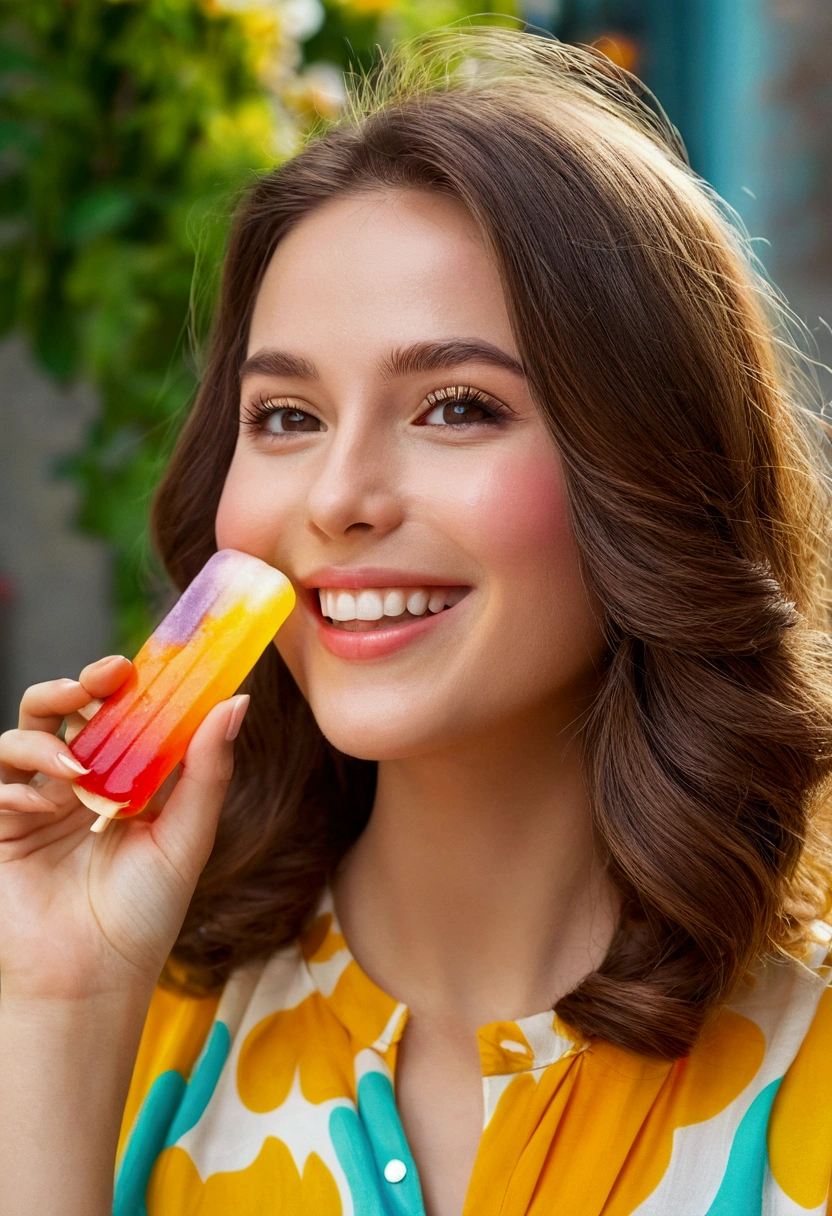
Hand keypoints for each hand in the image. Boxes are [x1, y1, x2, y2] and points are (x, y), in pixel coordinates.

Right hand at [0, 655, 247, 1002]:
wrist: (92, 980)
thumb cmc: (144, 915)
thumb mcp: (186, 836)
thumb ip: (207, 769)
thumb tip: (237, 700)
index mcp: (127, 781)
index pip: (124, 714)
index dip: (130, 684)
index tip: (145, 661)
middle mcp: (80, 785)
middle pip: (67, 709)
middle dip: (78, 684)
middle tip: (102, 678)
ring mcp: (38, 805)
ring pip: (25, 734)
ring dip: (45, 734)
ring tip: (75, 768)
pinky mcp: (4, 829)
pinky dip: (18, 786)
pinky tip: (44, 808)